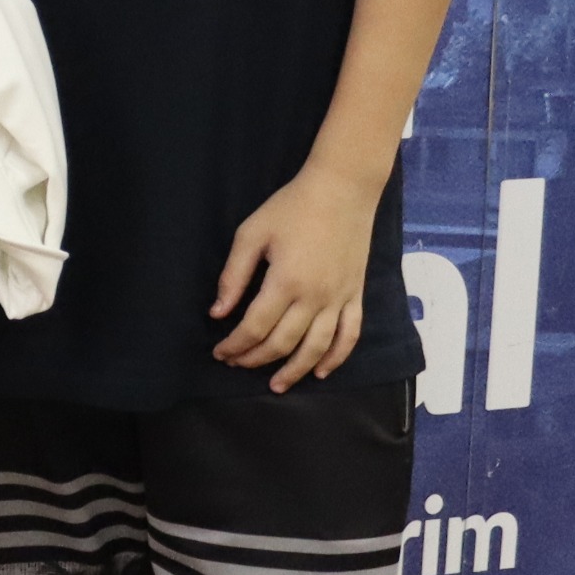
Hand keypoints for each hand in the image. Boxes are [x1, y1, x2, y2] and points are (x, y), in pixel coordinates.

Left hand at [211, 161, 381, 389]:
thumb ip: (233, 276)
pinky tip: (320, 371)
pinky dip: (336, 357)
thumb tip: (218, 313)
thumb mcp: (251, 234)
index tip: (220, 354)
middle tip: (237, 364)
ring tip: (276, 385)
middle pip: (282, 343)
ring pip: (317, 348)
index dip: (235, 346)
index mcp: (285, 282)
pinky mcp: (356, 294)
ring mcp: (339, 298)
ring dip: (294, 370)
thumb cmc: (291, 207)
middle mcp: (315, 297)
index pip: (255, 328)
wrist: (342, 189)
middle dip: (255, 359)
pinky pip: (349, 335)